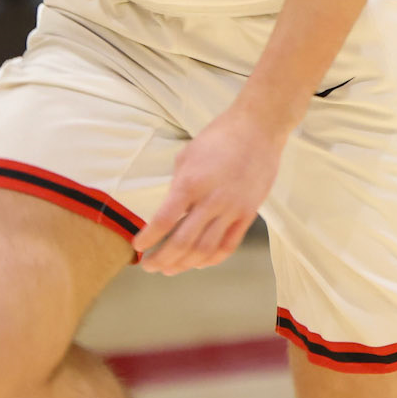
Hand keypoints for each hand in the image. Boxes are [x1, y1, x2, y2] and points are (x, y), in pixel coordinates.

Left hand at [134, 106, 283, 275]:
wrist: (258, 128)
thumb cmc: (218, 137)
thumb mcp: (187, 156)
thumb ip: (178, 186)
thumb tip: (170, 210)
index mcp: (190, 183)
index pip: (164, 221)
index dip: (149, 238)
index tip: (138, 247)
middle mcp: (211, 200)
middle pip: (183, 242)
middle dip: (162, 259)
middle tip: (149, 266)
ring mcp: (232, 209)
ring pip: (205, 250)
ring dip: (184, 264)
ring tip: (170, 269)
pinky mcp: (248, 213)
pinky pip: (228, 245)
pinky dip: (212, 259)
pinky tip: (199, 263)